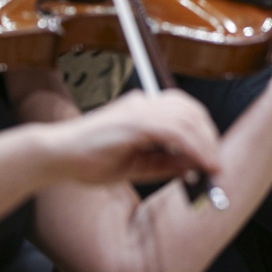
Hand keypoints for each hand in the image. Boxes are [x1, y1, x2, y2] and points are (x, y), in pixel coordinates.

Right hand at [47, 89, 221, 185]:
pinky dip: (194, 147)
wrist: (56, 155)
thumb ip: (164, 163)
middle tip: (216, 163)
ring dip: (206, 144)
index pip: (184, 110)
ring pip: (187, 118)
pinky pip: (175, 131)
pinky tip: (200, 164)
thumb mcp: (135, 165)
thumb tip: (194, 166)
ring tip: (212, 167)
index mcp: (141, 108)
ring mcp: (139, 109)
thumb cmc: (87, 160)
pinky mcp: (135, 121)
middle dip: (209, 137)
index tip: (212, 155)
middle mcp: (143, 103)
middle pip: (191, 111)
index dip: (203, 131)